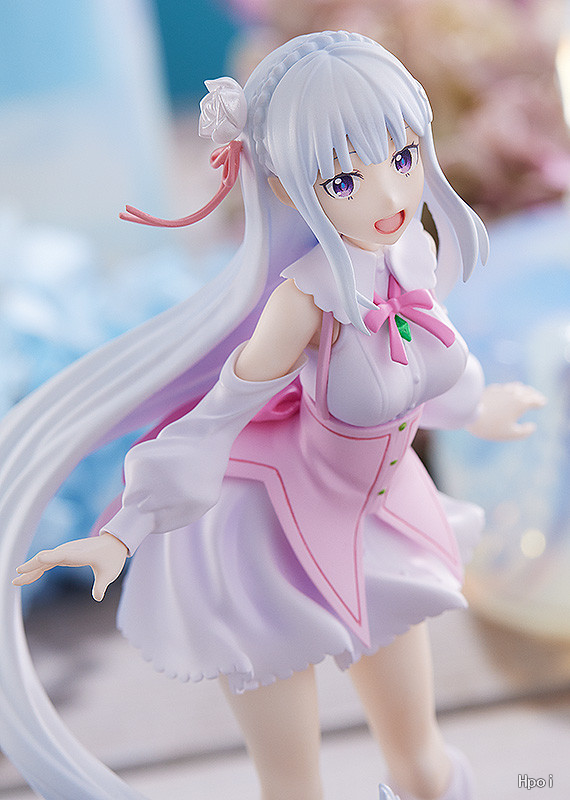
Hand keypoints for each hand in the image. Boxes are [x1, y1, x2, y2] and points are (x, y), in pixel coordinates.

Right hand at [13, 532, 127, 600]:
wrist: (114, 543)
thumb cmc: (112, 557)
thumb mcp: (110, 573)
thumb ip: (102, 585)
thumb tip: (98, 597)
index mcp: (80, 554)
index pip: (62, 556)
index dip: (49, 558)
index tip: (37, 560)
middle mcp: (69, 551)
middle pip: (46, 558)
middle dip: (31, 568)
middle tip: (16, 578)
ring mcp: (65, 552)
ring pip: (43, 560)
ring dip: (30, 569)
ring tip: (16, 580)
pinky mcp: (64, 554)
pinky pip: (47, 561)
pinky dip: (37, 568)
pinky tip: (28, 577)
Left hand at [466, 382, 545, 440]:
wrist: (468, 412)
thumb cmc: (491, 426)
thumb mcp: (510, 434)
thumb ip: (525, 432)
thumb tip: (532, 426)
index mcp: (522, 403)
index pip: (535, 400)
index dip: (540, 402)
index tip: (543, 403)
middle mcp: (513, 393)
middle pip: (527, 391)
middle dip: (533, 394)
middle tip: (536, 397)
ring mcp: (501, 389)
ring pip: (515, 387)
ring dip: (522, 389)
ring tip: (523, 392)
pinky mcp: (490, 389)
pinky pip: (503, 388)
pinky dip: (509, 389)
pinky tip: (506, 391)